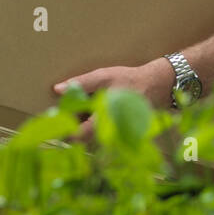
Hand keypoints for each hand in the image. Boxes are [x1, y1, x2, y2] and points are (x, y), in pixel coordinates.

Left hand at [51, 59, 175, 141]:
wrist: (156, 86)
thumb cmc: (129, 80)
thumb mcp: (103, 76)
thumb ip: (81, 84)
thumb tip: (57, 90)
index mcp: (103, 120)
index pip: (77, 135)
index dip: (65, 128)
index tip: (59, 117)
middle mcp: (109, 133)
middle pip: (82, 137)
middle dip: (74, 124)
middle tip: (72, 108)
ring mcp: (115, 136)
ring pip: (91, 137)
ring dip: (84, 124)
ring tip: (87, 106)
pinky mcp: (119, 135)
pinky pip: (101, 135)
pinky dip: (94, 124)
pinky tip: (98, 110)